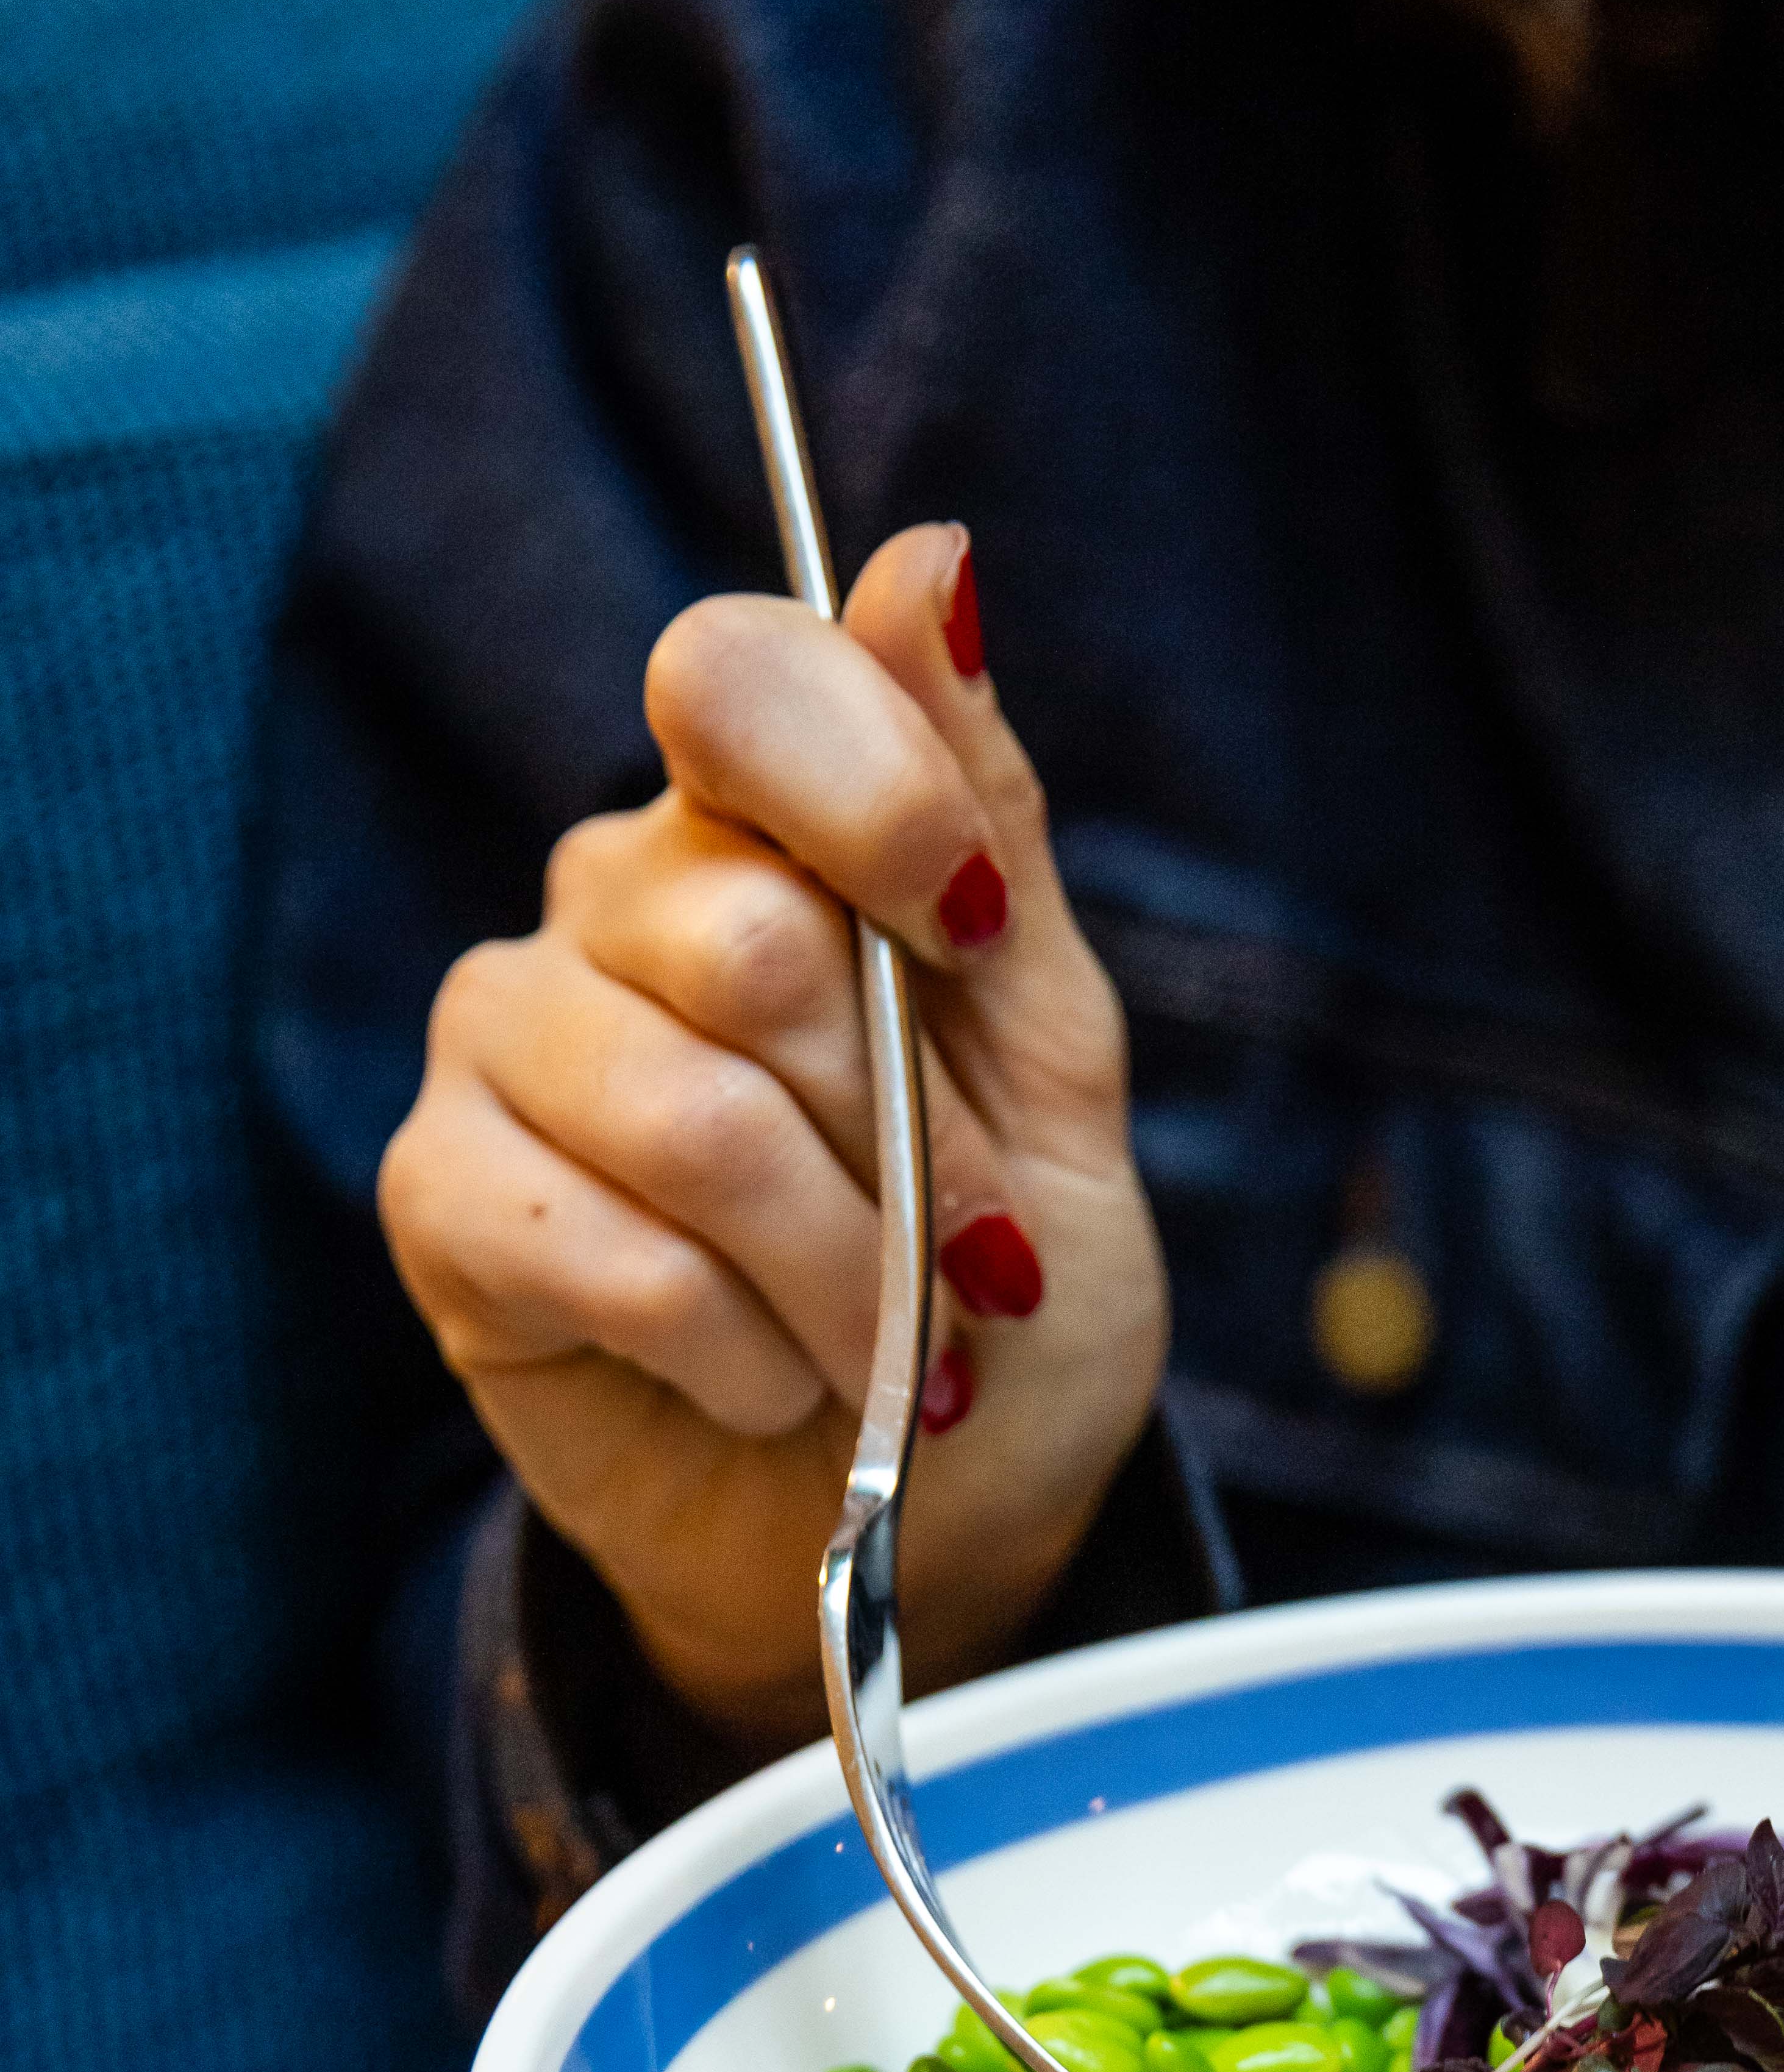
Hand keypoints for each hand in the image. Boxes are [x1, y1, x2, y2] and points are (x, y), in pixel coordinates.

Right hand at [380, 526, 1164, 1740]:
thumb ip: (982, 813)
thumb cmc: (995, 1285)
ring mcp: (504, 1044)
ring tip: (885, 1356)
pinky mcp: (445, 1202)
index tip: (969, 936)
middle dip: (907, 1143)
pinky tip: (760, 1381)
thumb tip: (929, 553)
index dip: (877, 799)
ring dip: (843, 1281)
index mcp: (753, 829)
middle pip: (752, 939)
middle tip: (963, 1260)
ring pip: (695, 1118)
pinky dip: (739, 1351)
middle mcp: (605, 903)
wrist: (927, 1518)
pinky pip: (613, 1251)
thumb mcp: (1050, 1052)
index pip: (742, 679)